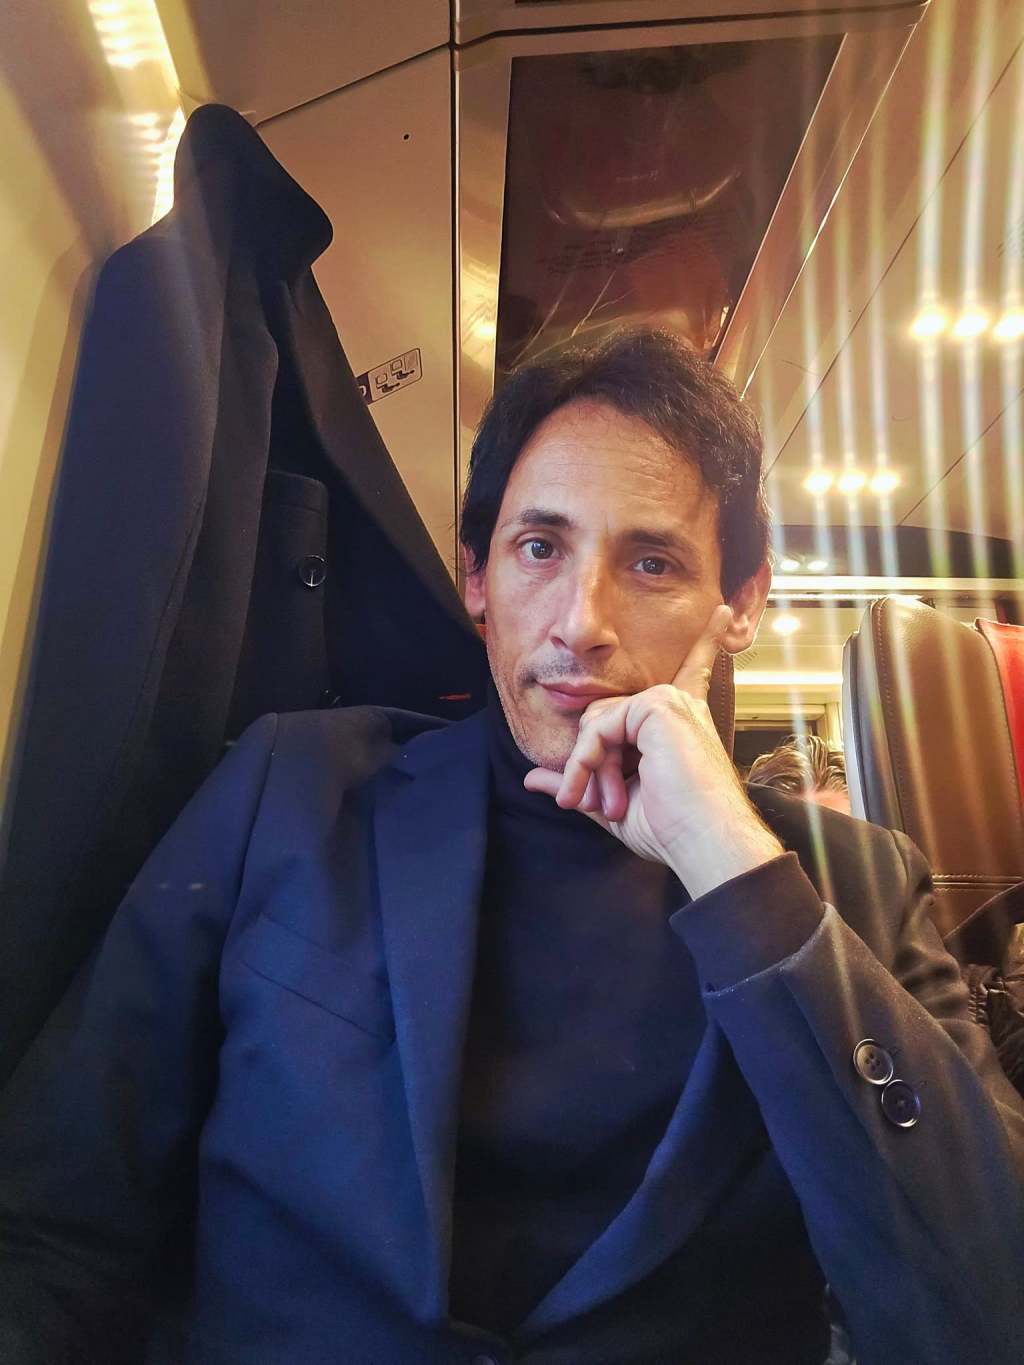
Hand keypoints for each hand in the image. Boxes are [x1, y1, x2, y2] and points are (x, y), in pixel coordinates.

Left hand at [522, 604, 783, 898]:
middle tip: (601, 805)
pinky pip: (598, 727)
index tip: (722, 612)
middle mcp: (679, 704)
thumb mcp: (613, 804)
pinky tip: (594, 790)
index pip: (688, 672)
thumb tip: (532, 778)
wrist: (703, 842)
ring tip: (608, 804)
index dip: (703, 643)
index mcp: (679, 721)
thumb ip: (578, 781)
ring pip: (597, 722)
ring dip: (588, 767)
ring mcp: (669, 701)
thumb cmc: (671, 829)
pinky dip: (586, 761)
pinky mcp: (659, 705)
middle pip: (603, 716)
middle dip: (591, 763)